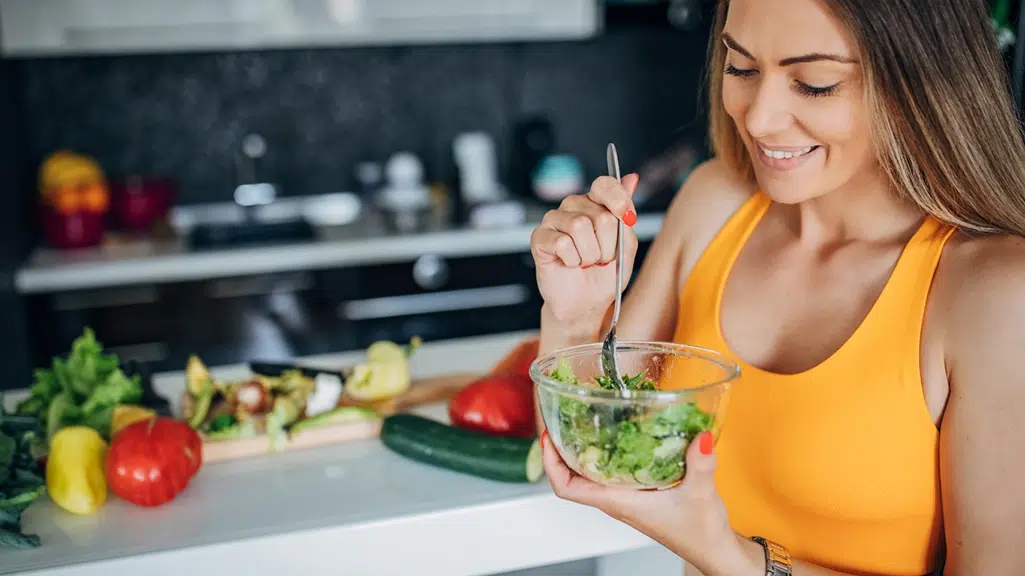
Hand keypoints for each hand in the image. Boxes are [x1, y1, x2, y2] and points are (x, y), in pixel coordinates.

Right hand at [530, 175, 639, 325]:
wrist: (585, 303)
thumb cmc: (604, 276)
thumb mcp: (626, 247)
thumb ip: (626, 215)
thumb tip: (631, 178)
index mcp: (596, 204)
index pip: (605, 184)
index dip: (618, 199)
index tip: (627, 218)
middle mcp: (574, 207)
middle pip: (600, 214)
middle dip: (607, 245)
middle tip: (601, 258)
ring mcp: (554, 220)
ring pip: (579, 226)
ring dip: (589, 254)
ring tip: (585, 262)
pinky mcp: (539, 236)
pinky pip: (562, 242)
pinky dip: (572, 260)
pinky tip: (569, 264)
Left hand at [540, 429, 750, 575]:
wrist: (716, 551)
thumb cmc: (702, 533)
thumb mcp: (701, 494)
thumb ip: (700, 465)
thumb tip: (701, 437)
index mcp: (619, 503)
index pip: (567, 488)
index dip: (551, 463)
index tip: (549, 437)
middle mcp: (617, 501)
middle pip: (573, 477)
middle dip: (562, 450)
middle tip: (562, 420)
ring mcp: (627, 498)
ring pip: (591, 475)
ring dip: (582, 452)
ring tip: (583, 423)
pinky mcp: (640, 495)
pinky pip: (612, 474)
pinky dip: (606, 455)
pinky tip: (618, 437)